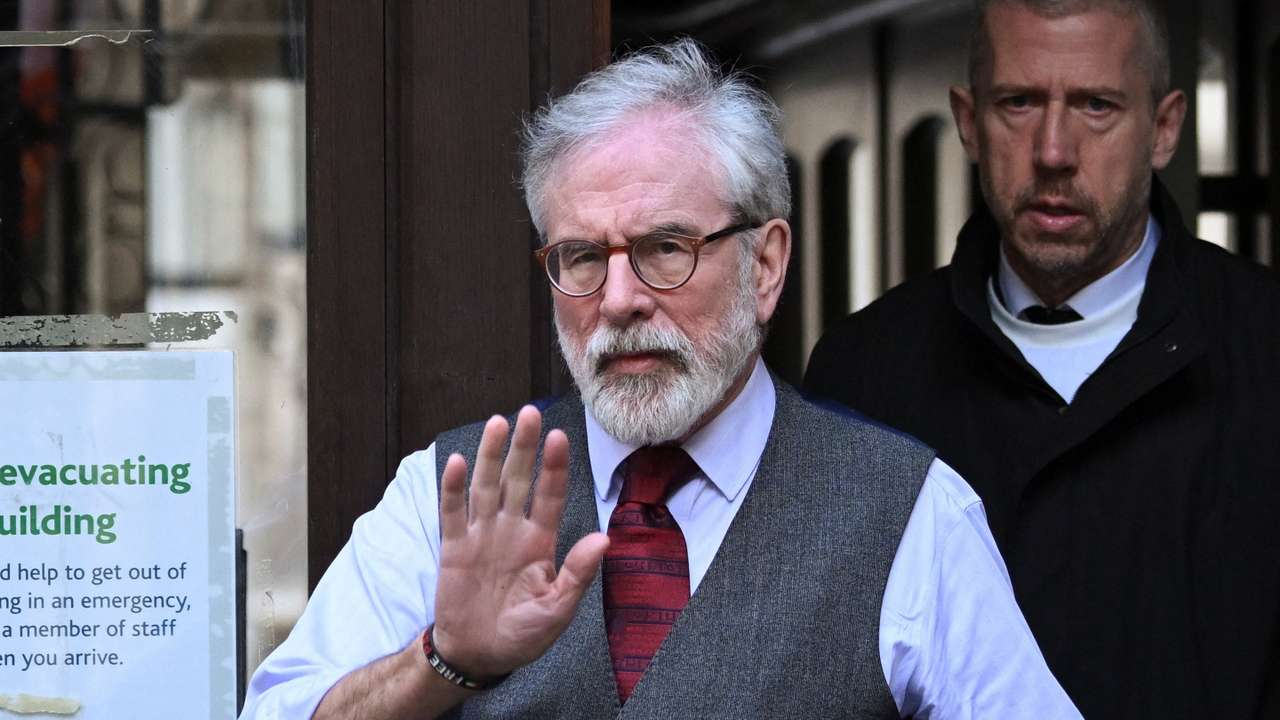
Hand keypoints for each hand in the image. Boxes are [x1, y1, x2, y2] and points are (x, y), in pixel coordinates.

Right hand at [431, 405, 609, 678]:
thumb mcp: (557, 609)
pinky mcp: (454, 547)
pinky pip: (452, 512)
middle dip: (525, 447)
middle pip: (519, 479)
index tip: (559, 437)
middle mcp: (512, 530)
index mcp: (541, 542)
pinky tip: (455, 461)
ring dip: (492, 455)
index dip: (554, 467)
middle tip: (529, 413)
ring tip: (498, 423)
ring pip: (487, 485)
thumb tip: (605, 539)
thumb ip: (578, 574)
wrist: (479, 655)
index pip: (550, 495)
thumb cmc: (524, 635)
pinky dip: (452, 487)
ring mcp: (482, 535)